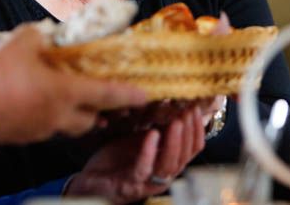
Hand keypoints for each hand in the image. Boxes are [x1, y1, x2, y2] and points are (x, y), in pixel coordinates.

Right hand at [0, 24, 147, 144]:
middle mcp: (57, 116)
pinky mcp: (22, 135)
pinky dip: (49, 117)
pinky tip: (37, 104)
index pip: (107, 95)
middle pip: (90, 120)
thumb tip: (45, 34)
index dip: (128, 95)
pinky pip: (44, 128)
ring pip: (67, 127)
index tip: (145, 96)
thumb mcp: (23, 41)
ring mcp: (39, 129)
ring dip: (74, 116)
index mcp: (65, 93)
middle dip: (100, 112)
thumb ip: (40, 36)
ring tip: (70, 102)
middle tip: (104, 102)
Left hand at [65, 106, 205, 203]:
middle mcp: (163, 176)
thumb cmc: (118, 160)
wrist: (92, 180)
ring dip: (174, 142)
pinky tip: (152, 134)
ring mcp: (147, 182)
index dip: (196, 129)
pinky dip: (149, 151)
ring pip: (168, 165)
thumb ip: (158, 129)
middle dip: (188, 132)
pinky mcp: (129, 183)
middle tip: (187, 111)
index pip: (192, 149)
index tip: (195, 108)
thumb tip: (172, 105)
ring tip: (176, 122)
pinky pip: (143, 168)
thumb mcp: (141, 140)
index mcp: (168, 164)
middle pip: (184, 156)